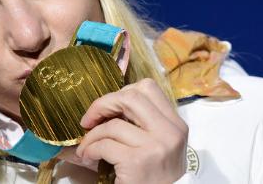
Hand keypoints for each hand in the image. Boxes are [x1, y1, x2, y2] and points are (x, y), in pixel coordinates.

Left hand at [67, 78, 187, 183]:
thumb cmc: (155, 175)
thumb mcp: (158, 144)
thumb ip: (141, 122)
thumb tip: (104, 106)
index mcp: (175, 124)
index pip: (147, 87)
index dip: (121, 92)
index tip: (108, 107)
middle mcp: (169, 132)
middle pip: (130, 97)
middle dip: (102, 105)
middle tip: (89, 120)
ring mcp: (155, 147)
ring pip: (113, 125)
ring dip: (92, 135)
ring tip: (87, 146)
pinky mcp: (138, 163)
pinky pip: (104, 145)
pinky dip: (90, 149)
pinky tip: (89, 156)